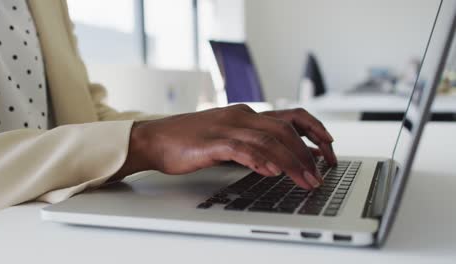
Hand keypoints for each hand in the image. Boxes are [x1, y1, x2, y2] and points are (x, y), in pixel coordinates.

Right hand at [112, 105, 336, 189]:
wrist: (156, 138)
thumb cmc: (190, 140)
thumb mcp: (227, 137)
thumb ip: (251, 143)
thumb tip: (277, 159)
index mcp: (246, 114)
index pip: (290, 117)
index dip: (314, 129)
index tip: (329, 146)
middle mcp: (240, 117)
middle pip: (285, 130)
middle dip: (307, 153)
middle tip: (320, 173)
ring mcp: (226, 128)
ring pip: (269, 140)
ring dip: (291, 162)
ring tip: (305, 180)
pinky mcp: (211, 142)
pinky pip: (242, 149)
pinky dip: (260, 160)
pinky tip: (272, 172)